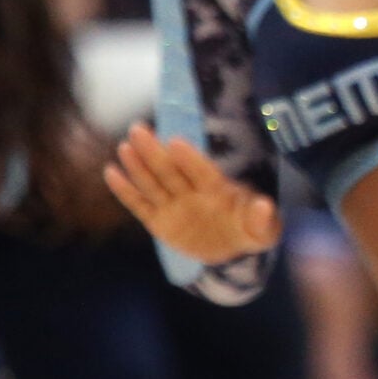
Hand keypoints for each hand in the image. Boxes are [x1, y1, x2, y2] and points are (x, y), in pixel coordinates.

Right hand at [104, 122, 281, 261]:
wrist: (233, 249)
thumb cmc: (251, 230)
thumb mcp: (264, 231)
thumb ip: (263, 220)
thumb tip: (265, 206)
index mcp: (219, 190)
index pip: (202, 172)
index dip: (191, 159)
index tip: (177, 142)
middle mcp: (193, 193)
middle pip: (171, 171)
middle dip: (155, 151)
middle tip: (139, 129)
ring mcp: (174, 205)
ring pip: (153, 183)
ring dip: (138, 166)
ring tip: (125, 146)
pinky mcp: (159, 222)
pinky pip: (140, 205)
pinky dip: (126, 191)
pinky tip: (112, 172)